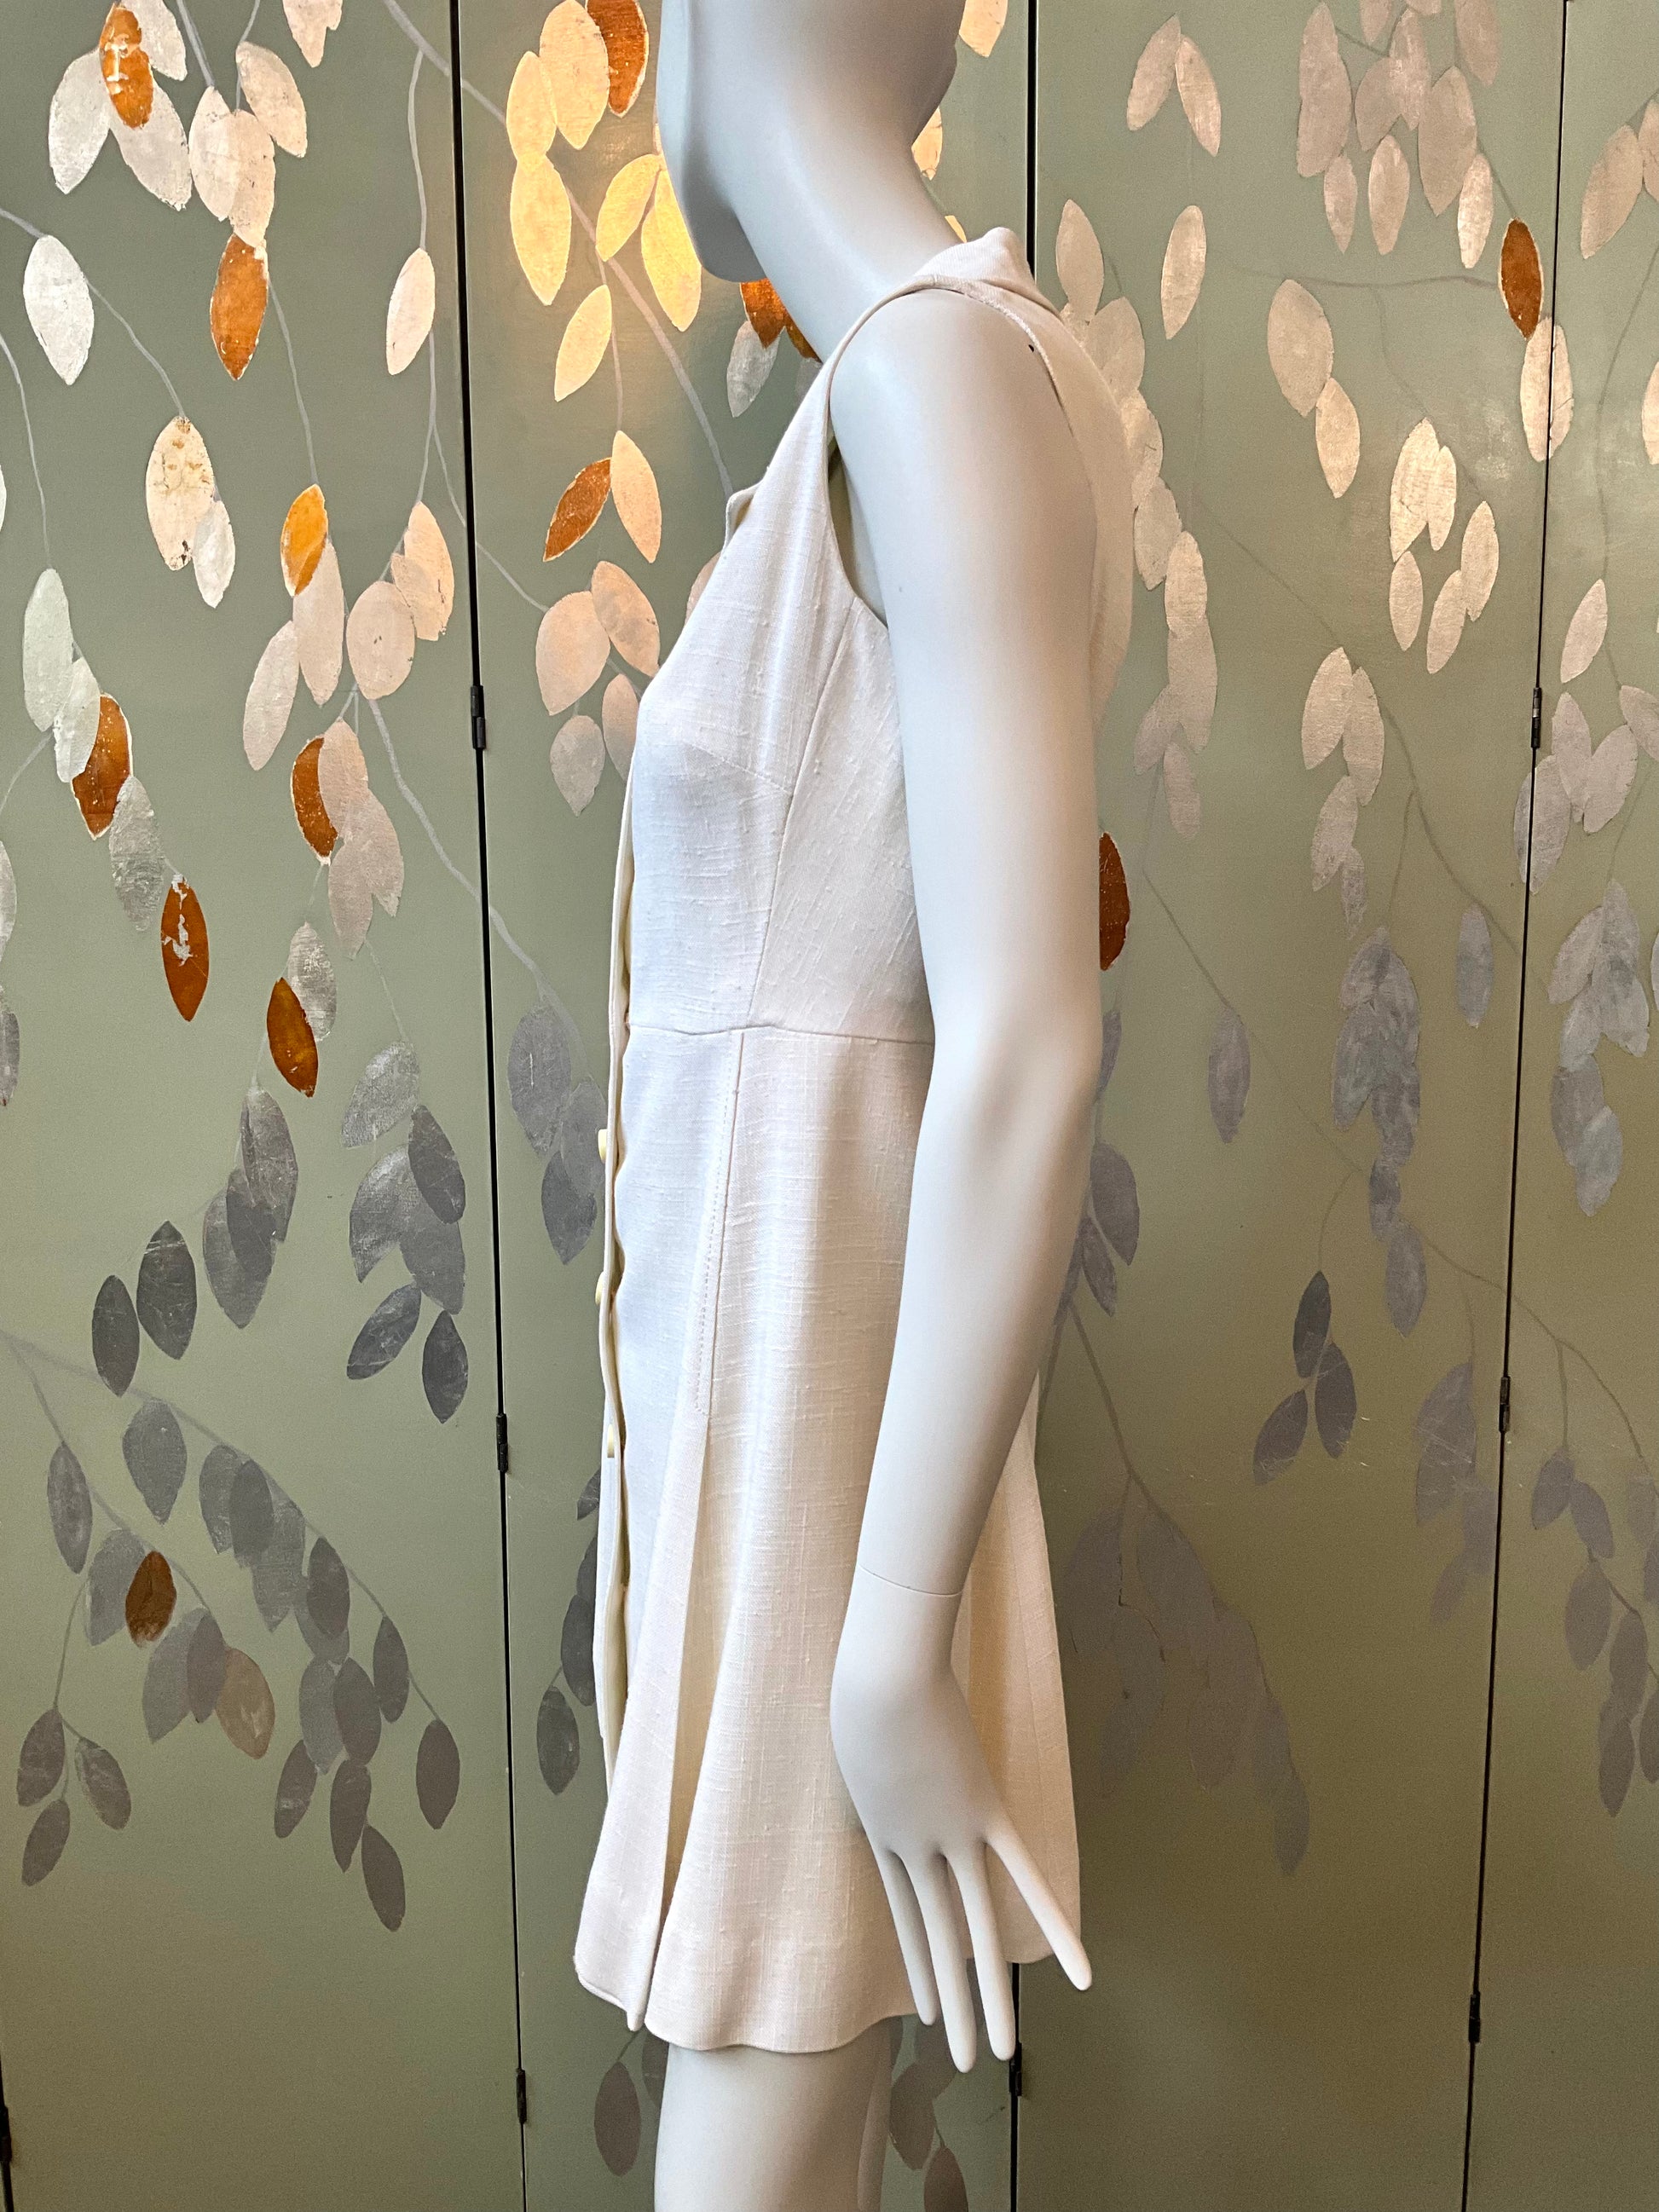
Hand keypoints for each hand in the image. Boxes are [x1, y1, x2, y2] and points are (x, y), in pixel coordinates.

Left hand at [829, 1564, 1090, 2071]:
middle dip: (955, 2003)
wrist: (880, 1672)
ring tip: (1004, 2052)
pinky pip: (1025, 1878)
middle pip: (942, 1940)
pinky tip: (1082, 1974)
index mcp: (882, 1837)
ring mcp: (952, 1837)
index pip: (906, 1919)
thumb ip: (872, 1769)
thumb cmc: (860, 1688)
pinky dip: (1056, 1926)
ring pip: (978, 1929)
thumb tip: (880, 1767)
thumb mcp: (853, 1741)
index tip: (928, 2012)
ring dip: (992, 1994)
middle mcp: (915, 1852)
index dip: (922, 1965)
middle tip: (966, 2060)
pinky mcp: (984, 1813)